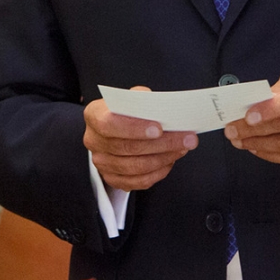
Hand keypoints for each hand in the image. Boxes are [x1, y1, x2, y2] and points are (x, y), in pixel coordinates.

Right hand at [83, 88, 198, 190]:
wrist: (116, 128)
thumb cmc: (126, 111)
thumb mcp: (130, 98)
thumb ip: (141, 99)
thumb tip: (157, 104)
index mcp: (94, 115)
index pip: (109, 124)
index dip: (134, 128)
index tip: (160, 128)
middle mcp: (93, 140)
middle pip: (127, 147)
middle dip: (162, 144)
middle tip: (187, 138)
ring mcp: (101, 162)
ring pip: (135, 167)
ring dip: (164, 158)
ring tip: (183, 148)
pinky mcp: (112, 178)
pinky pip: (138, 181)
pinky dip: (158, 172)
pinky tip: (170, 161)